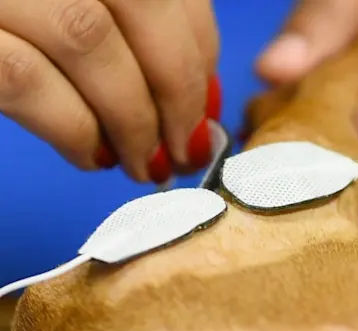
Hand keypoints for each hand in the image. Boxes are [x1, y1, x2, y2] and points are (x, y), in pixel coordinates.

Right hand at [0, 0, 218, 182]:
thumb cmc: (36, 20)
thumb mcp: (88, 7)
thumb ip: (141, 35)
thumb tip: (203, 104)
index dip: (203, 56)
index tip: (209, 112)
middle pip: (142, 7)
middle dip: (178, 94)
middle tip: (187, 150)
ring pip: (87, 39)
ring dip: (132, 121)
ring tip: (146, 165)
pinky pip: (24, 79)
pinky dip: (73, 129)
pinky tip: (94, 158)